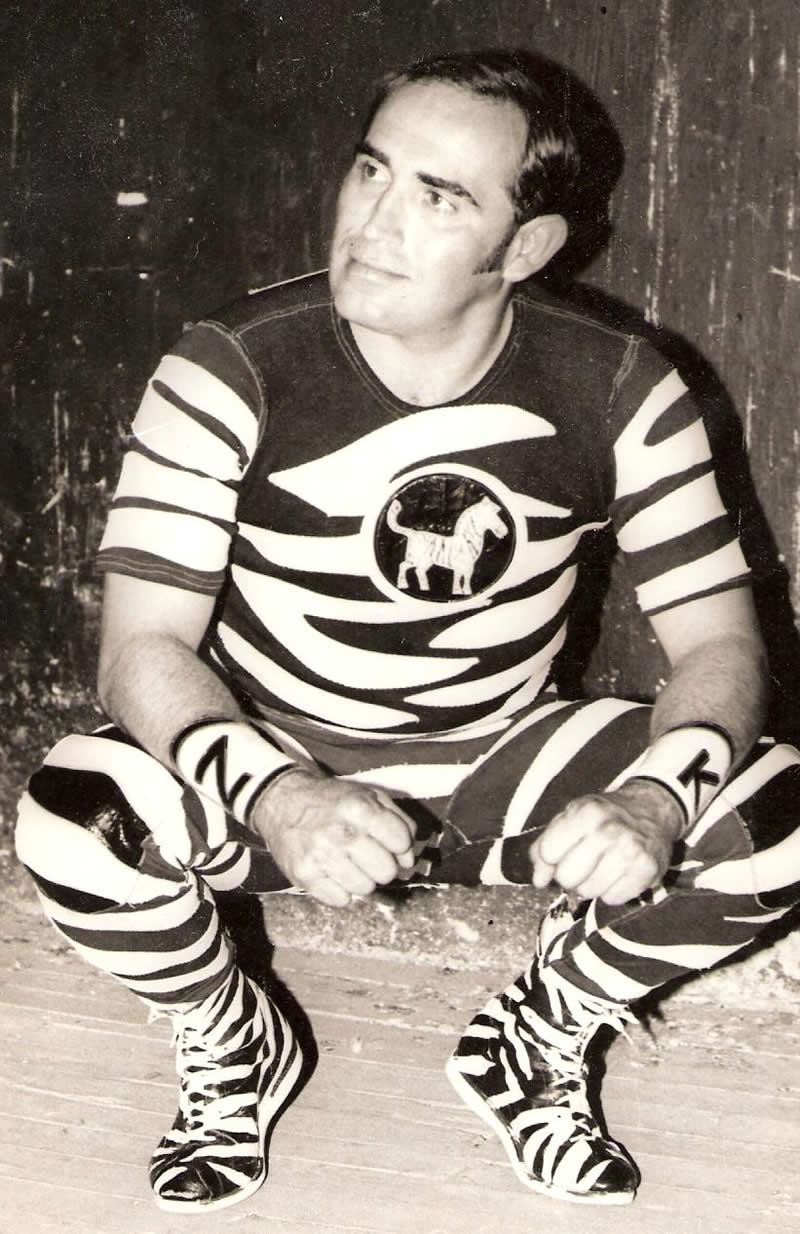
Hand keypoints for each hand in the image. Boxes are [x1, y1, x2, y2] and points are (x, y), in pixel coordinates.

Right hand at [252, 769, 416, 907]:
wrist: (283, 801)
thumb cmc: (333, 801)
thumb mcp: (369, 795)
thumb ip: (399, 822)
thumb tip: (409, 859)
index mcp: (360, 808)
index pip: (401, 842)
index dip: (399, 845)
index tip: (387, 843)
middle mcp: (341, 833)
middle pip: (386, 872)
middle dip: (381, 865)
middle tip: (366, 855)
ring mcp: (320, 855)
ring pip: (365, 889)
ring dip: (361, 879)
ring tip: (347, 862)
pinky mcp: (304, 875)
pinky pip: (341, 900)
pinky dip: (340, 890)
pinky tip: (332, 872)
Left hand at [529, 779, 684, 905]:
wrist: (652, 809)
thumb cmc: (605, 815)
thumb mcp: (570, 818)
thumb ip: (545, 846)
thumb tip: (538, 880)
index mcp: (586, 812)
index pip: (548, 852)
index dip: (551, 858)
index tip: (561, 853)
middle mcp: (608, 831)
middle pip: (567, 877)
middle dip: (570, 875)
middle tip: (582, 863)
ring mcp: (630, 851)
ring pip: (589, 892)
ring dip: (591, 885)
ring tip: (602, 866)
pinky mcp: (647, 871)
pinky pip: (613, 899)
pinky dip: (612, 891)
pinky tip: (619, 873)